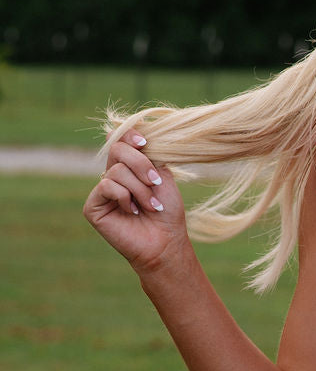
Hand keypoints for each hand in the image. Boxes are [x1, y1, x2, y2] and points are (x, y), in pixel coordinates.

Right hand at [83, 131, 188, 275]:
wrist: (165, 241)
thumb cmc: (167, 211)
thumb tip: (130, 129)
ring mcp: (101, 191)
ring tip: (150, 206)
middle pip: (118, 149)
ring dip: (140, 188)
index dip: (130, 135)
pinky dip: (125, 197)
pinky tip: (132, 212)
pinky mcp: (93, 206)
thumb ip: (147, 154)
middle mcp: (112, 175)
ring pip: (116, 170)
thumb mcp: (162, 176)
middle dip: (141, 164)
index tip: (145, 142)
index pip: (121, 139)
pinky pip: (107, 186)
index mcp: (129, 166)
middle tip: (156, 183)